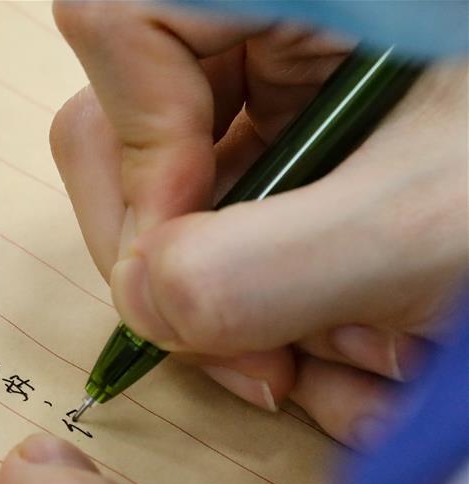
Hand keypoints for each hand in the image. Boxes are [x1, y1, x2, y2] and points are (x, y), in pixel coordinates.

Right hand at [49, 1, 467, 447]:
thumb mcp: (431, 221)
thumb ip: (263, 270)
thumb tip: (144, 303)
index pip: (124, 23)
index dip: (136, 157)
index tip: (180, 264)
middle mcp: (280, 18)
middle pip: (133, 127)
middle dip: (180, 264)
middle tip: (242, 355)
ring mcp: (290, 81)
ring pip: (188, 194)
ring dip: (245, 308)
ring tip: (345, 375)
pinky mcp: (310, 136)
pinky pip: (243, 221)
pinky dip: (284, 304)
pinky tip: (358, 351)